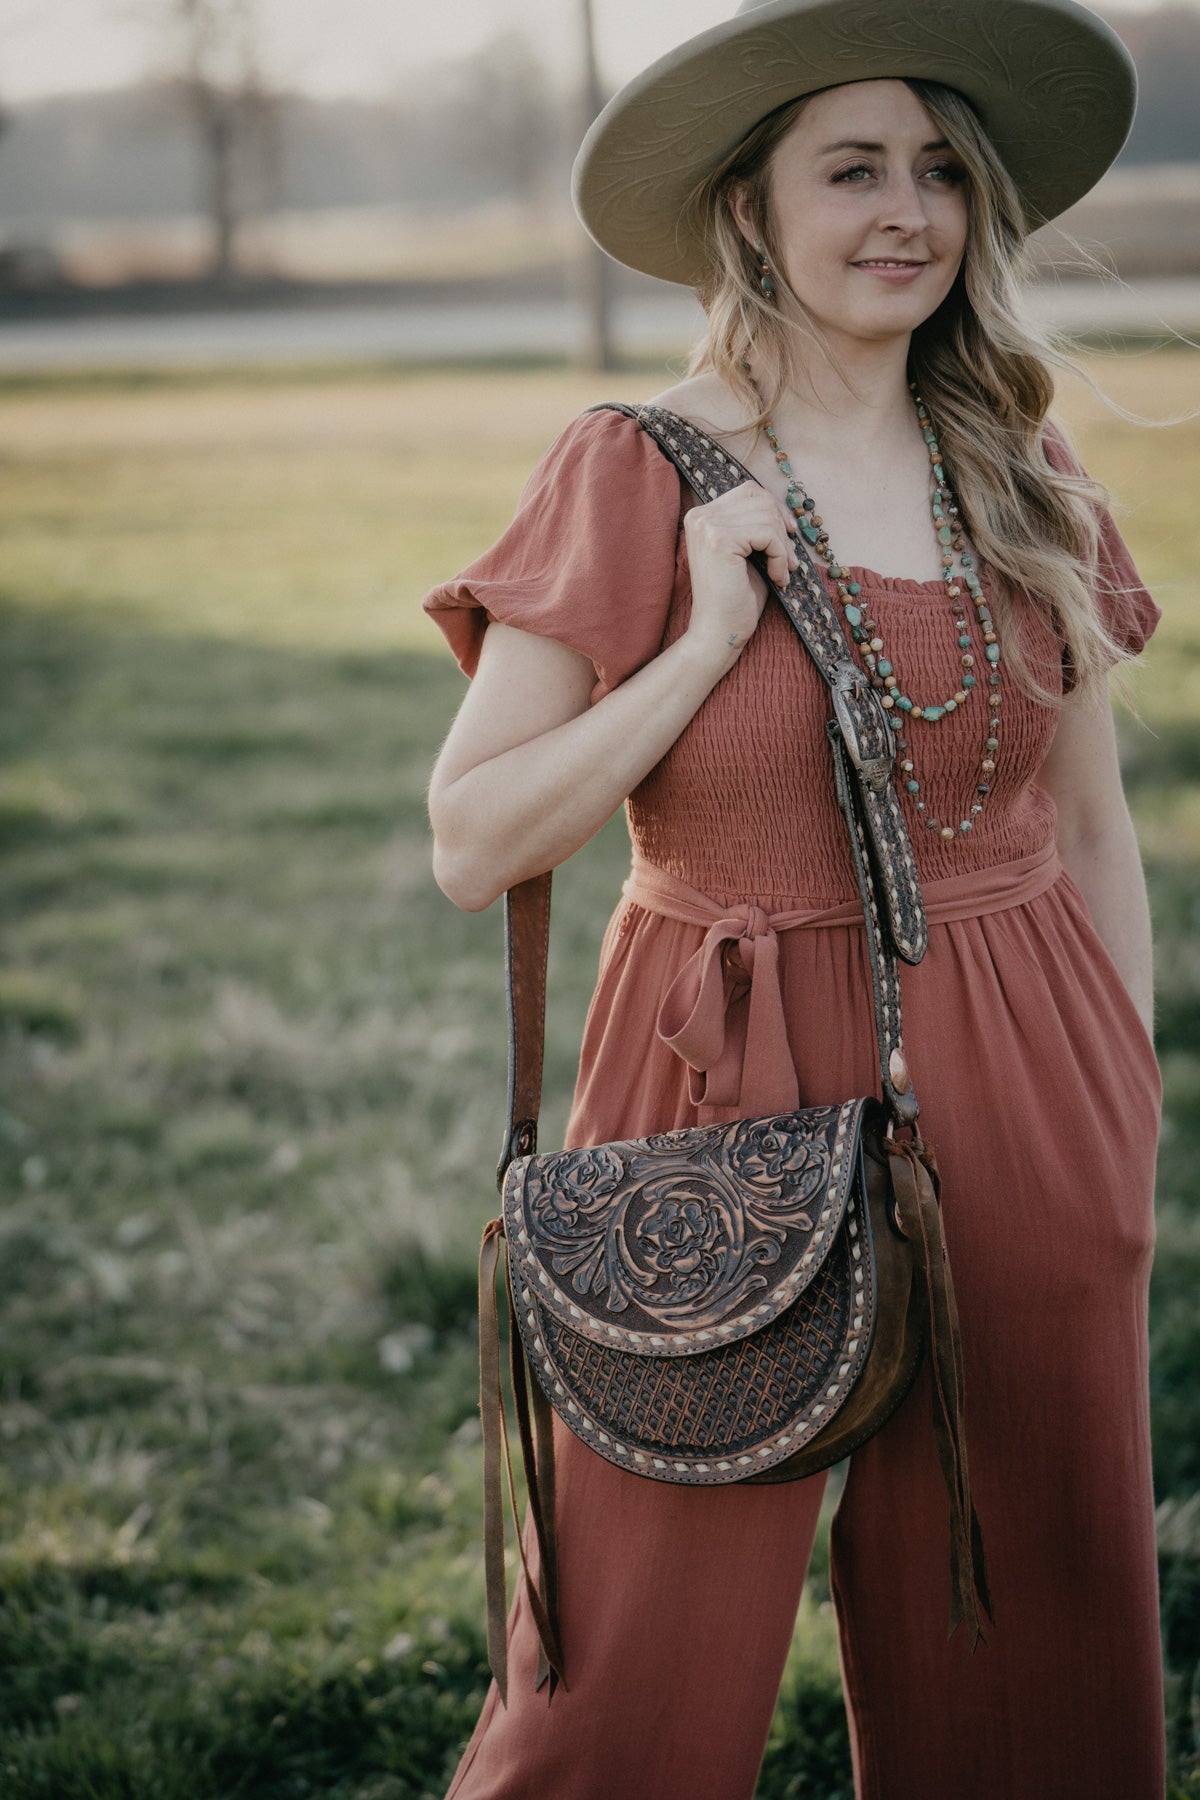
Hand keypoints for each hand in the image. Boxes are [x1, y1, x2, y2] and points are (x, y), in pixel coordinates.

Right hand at [682, 482, 798, 669]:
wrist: (719, 631)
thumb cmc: (736, 596)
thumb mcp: (747, 550)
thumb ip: (756, 524)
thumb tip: (785, 506)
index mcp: (701, 515)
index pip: (748, 491)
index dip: (774, 508)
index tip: (789, 534)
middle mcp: (699, 515)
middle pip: (759, 498)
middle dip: (781, 527)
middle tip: (790, 559)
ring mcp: (707, 526)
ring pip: (766, 516)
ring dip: (783, 547)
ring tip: (783, 572)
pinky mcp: (720, 540)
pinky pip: (767, 535)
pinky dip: (781, 557)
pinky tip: (778, 578)